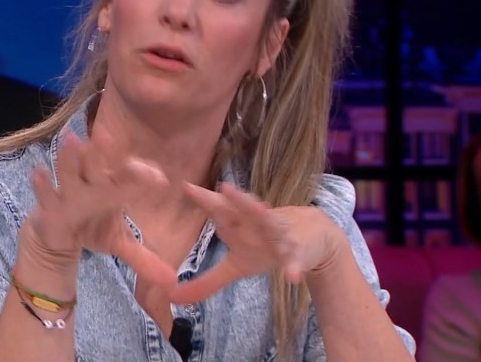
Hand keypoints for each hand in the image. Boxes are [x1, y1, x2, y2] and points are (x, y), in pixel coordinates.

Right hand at [23, 130, 176, 287]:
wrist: (55, 234)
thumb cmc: (91, 227)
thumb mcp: (117, 243)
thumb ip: (143, 259)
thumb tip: (172, 282)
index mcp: (111, 187)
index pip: (129, 175)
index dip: (142, 174)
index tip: (159, 179)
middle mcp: (90, 184)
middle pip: (97, 165)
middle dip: (101, 153)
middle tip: (107, 137)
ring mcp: (68, 191)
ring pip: (69, 171)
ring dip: (70, 158)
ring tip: (72, 140)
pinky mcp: (48, 205)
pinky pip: (44, 193)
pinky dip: (41, 184)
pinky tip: (38, 171)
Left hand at [170, 182, 340, 304]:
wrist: (312, 240)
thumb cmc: (264, 247)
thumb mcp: (235, 267)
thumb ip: (206, 282)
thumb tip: (172, 298)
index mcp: (238, 223)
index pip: (219, 207)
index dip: (203, 197)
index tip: (185, 185)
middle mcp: (255, 222)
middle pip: (244, 208)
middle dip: (234, 198)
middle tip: (222, 187)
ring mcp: (278, 234)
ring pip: (270, 223)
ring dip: (265, 216)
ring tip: (258, 207)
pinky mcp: (299, 251)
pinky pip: (296, 259)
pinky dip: (294, 267)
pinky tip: (292, 278)